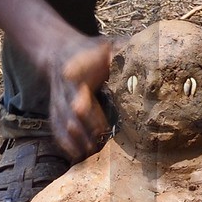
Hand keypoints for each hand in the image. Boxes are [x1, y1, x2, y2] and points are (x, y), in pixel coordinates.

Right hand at [46, 34, 121, 161]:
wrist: (59, 51)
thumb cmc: (91, 50)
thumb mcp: (108, 46)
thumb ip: (124, 52)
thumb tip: (146, 59)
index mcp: (75, 72)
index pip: (77, 93)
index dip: (87, 112)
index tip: (95, 123)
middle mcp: (64, 90)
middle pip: (69, 114)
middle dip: (83, 131)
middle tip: (99, 143)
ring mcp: (57, 102)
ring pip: (62, 125)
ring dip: (75, 141)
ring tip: (90, 154)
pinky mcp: (55, 112)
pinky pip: (56, 130)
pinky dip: (65, 144)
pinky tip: (77, 156)